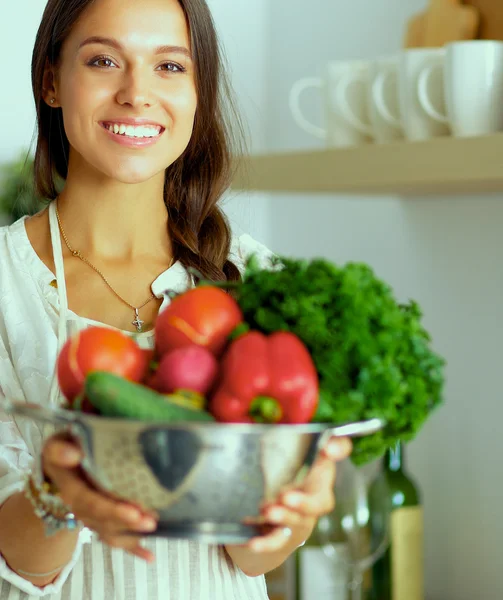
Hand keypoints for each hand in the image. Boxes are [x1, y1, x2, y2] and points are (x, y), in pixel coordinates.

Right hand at [42, 434, 157, 561]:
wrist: (59, 464)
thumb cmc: (63, 448)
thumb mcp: (56, 444)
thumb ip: (60, 449)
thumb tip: (72, 455)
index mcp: (70, 489)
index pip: (89, 503)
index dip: (110, 509)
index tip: (133, 512)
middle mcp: (80, 507)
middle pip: (102, 520)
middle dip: (126, 523)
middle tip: (150, 521)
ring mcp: (91, 516)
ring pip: (109, 531)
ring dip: (130, 534)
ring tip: (153, 528)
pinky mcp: (102, 519)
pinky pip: (114, 536)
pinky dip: (132, 548)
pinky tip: (149, 556)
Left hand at [247, 436, 351, 552]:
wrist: (263, 521)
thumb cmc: (273, 475)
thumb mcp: (273, 448)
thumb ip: (267, 429)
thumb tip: (246, 407)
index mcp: (315, 466)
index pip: (336, 451)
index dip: (338, 449)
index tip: (330, 448)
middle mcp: (313, 493)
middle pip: (321, 500)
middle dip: (305, 501)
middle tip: (286, 496)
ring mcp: (300, 519)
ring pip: (299, 521)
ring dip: (284, 518)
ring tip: (266, 512)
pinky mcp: (282, 538)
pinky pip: (276, 542)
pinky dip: (264, 542)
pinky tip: (250, 539)